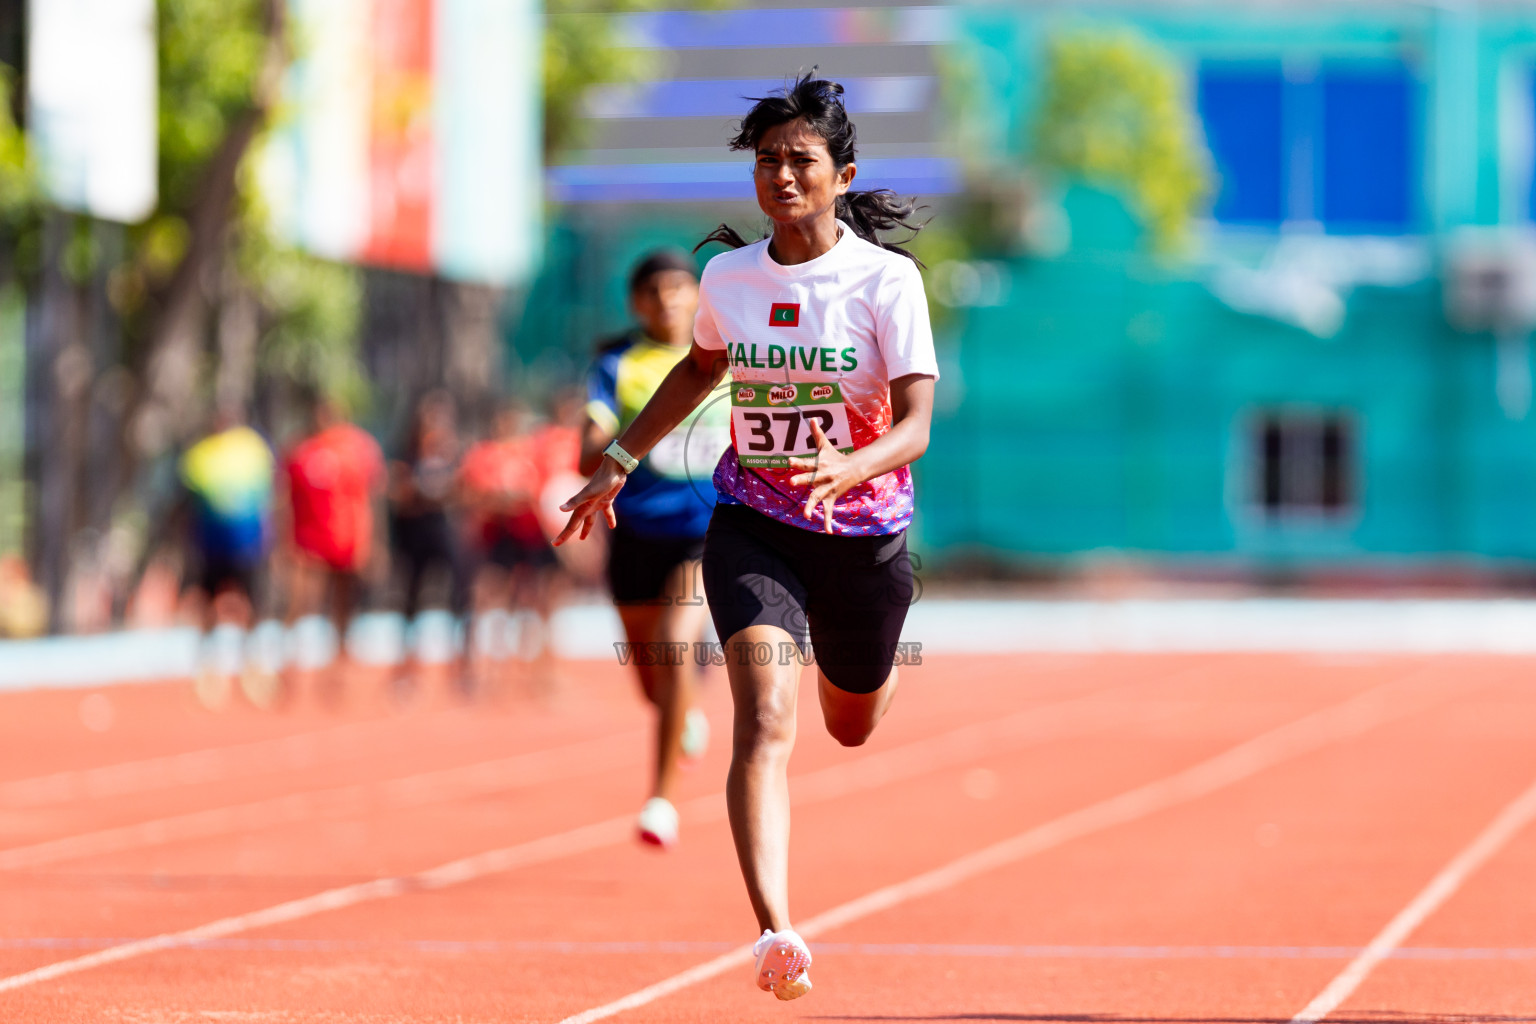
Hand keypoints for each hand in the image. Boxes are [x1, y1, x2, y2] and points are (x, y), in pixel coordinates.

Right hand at [554, 457, 625, 544]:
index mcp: (581, 507)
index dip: (563, 535)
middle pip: (576, 523)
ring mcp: (596, 503)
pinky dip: (609, 519)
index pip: (571, 525)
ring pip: (590, 520)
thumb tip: (560, 509)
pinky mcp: (606, 500)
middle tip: (560, 542)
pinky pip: (607, 513)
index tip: (554, 544)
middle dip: (569, 533)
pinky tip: (612, 526)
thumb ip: (575, 501)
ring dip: (586, 528)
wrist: (614, 468)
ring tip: (582, 538)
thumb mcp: (588, 493)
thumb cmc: (602, 481)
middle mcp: (587, 506)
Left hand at [787, 418, 860, 533]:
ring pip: (818, 497)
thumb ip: (817, 434)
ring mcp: (828, 488)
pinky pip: (828, 511)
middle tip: (791, 483)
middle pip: (811, 479)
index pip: (807, 462)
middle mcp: (823, 476)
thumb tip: (811, 418)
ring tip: (805, 515)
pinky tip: (827, 531)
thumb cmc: (836, 457)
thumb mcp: (826, 446)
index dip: (797, 461)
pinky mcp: (832, 497)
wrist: (856, 469)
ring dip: (811, 506)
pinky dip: (827, 522)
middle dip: (801, 481)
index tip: (788, 460)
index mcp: (820, 464)